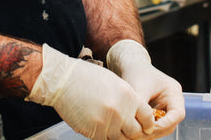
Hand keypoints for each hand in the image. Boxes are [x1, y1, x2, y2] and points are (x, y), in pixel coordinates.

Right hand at [26, 43, 149, 138]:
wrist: (63, 80)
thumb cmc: (86, 77)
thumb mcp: (114, 82)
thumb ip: (127, 99)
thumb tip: (137, 114)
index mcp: (129, 95)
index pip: (147, 117)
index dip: (147, 124)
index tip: (146, 127)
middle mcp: (120, 110)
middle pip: (136, 132)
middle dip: (134, 133)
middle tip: (129, 131)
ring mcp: (107, 123)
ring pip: (120, 139)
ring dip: (118, 136)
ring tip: (113, 128)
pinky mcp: (94, 131)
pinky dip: (105, 137)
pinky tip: (100, 128)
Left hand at [106, 39, 184, 137]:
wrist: (129, 65)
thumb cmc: (136, 72)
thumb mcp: (139, 89)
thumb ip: (142, 107)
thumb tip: (141, 126)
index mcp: (174, 92)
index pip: (177, 114)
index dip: (166, 124)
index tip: (150, 127)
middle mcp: (173, 101)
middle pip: (171, 123)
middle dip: (157, 130)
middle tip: (141, 134)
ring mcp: (165, 107)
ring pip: (163, 127)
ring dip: (151, 131)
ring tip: (136, 133)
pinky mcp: (156, 111)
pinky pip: (155, 124)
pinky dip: (147, 128)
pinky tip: (136, 130)